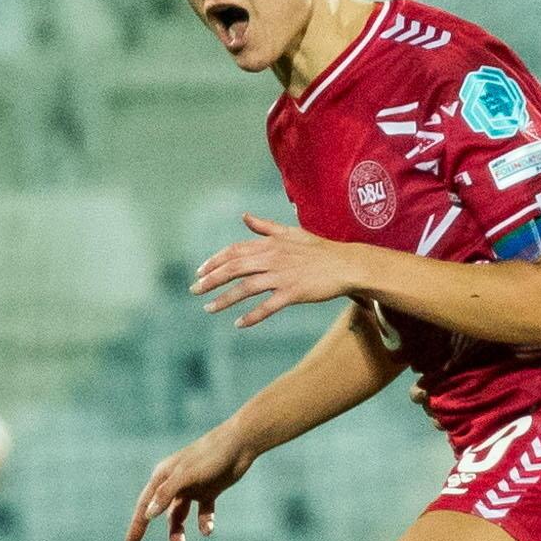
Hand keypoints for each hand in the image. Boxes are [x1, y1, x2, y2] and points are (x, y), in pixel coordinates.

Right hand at [128, 428, 256, 540]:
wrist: (239, 444)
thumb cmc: (209, 456)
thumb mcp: (187, 476)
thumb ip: (167, 494)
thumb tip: (148, 514)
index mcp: (163, 476)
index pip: (145, 505)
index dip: (137, 526)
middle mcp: (174, 482)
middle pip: (163, 513)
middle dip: (168, 533)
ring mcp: (191, 487)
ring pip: (180, 515)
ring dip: (180, 532)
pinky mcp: (209, 489)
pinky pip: (202, 511)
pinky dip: (204, 522)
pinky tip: (208, 529)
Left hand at [195, 217, 369, 329]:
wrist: (346, 264)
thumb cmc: (319, 249)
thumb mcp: (290, 232)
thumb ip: (265, 227)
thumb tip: (244, 217)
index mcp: (270, 244)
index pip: (234, 251)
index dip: (214, 261)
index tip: (200, 272)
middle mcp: (272, 258)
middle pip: (234, 268)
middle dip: (211, 280)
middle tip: (194, 291)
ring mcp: (283, 276)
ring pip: (246, 287)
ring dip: (225, 299)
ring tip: (208, 308)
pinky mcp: (294, 292)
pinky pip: (268, 306)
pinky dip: (252, 316)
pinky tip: (239, 324)